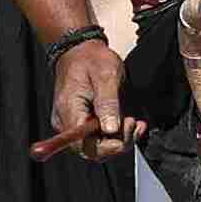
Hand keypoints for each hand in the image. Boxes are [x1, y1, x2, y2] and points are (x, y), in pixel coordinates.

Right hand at [37, 35, 136, 156]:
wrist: (80, 51)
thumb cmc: (91, 59)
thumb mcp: (105, 75)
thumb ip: (108, 102)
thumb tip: (111, 129)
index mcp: (69, 111)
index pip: (83, 145)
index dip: (106, 148)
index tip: (125, 135)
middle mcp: (67, 123)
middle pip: (91, 150)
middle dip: (117, 143)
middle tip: (133, 123)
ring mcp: (74, 124)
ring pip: (98, 146)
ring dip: (120, 138)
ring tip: (134, 121)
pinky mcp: (82, 123)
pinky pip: (99, 138)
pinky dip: (117, 134)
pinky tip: (130, 123)